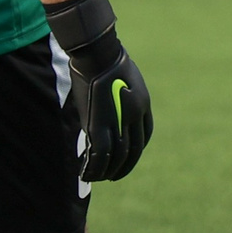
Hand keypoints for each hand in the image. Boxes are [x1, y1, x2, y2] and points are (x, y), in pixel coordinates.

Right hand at [43, 0, 153, 183]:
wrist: (98, 54)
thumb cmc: (107, 58)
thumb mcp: (123, 75)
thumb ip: (122, 92)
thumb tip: (111, 97)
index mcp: (142, 104)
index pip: (144, 136)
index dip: (136, 150)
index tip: (128, 156)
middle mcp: (134, 117)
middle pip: (132, 150)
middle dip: (125, 166)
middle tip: (115, 176)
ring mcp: (118, 122)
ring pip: (116, 156)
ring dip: (108, 171)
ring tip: (100, 178)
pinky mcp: (99, 125)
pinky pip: (99, 154)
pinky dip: (94, 167)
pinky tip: (87, 174)